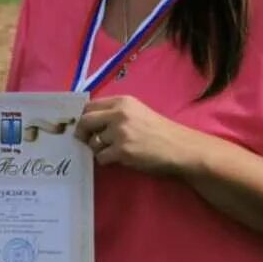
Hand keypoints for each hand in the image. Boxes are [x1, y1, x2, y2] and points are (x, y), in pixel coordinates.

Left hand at [76, 95, 197, 175]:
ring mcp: (119, 132)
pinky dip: (106, 160)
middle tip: (87, 141)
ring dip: (98, 149)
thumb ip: (115, 113)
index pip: (90, 106)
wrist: (179, 147)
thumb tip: (89, 122)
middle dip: (82, 133)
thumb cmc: (159, 131)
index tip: (85, 127)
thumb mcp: (137, 112)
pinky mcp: (122, 150)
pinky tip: (119, 158)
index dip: (84, 117)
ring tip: (113, 151)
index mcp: (122, 101)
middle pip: (85, 121)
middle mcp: (119, 113)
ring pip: (92, 142)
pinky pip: (101, 157)